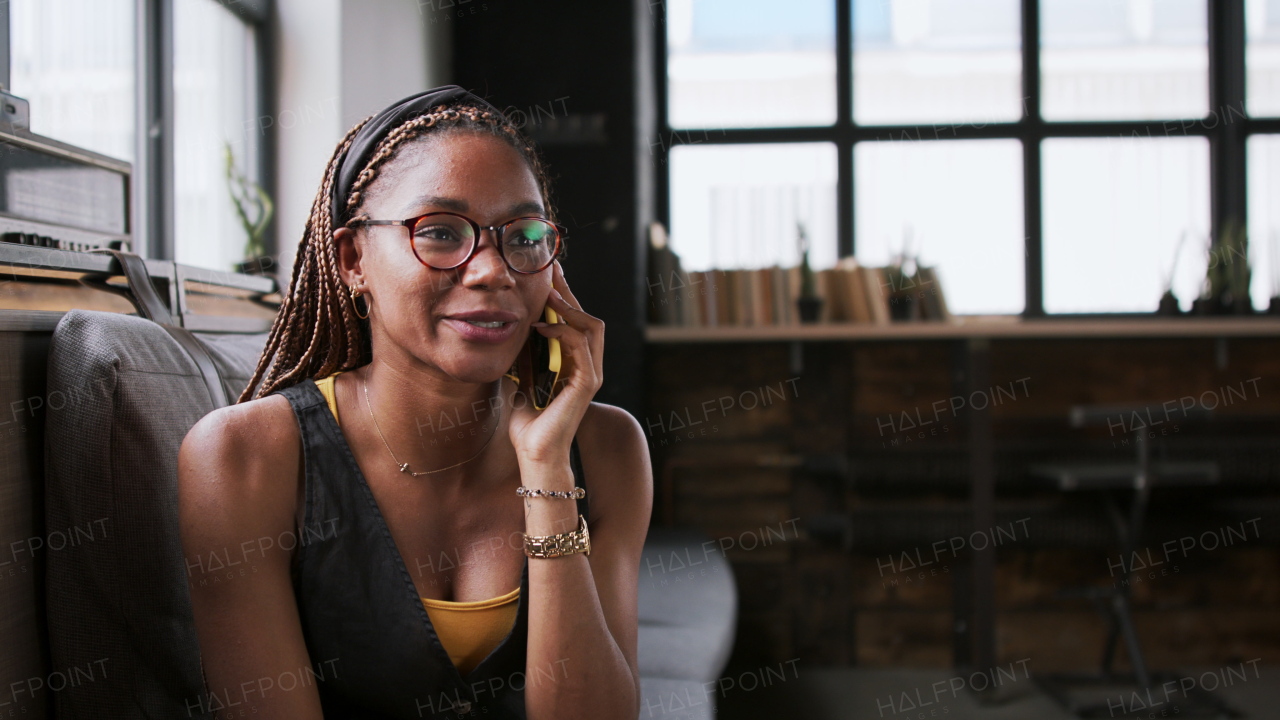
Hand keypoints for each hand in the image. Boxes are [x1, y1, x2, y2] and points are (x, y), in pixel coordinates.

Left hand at [505, 261, 603, 471]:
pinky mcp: (586, 384)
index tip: (547, 274)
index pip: (575, 321)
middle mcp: (588, 365)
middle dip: (569, 291)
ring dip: (570, 307)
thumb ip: (523, 355)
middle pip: (588, 317)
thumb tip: (510, 327)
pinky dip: (562, 331)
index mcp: (575, 363)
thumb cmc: (528, 422)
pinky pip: (580, 345)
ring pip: (592, 326)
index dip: (563, 296)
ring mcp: (590, 374)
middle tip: (551, 270)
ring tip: (548, 294)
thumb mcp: (520, 378)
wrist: (535, 453)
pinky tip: (541, 326)